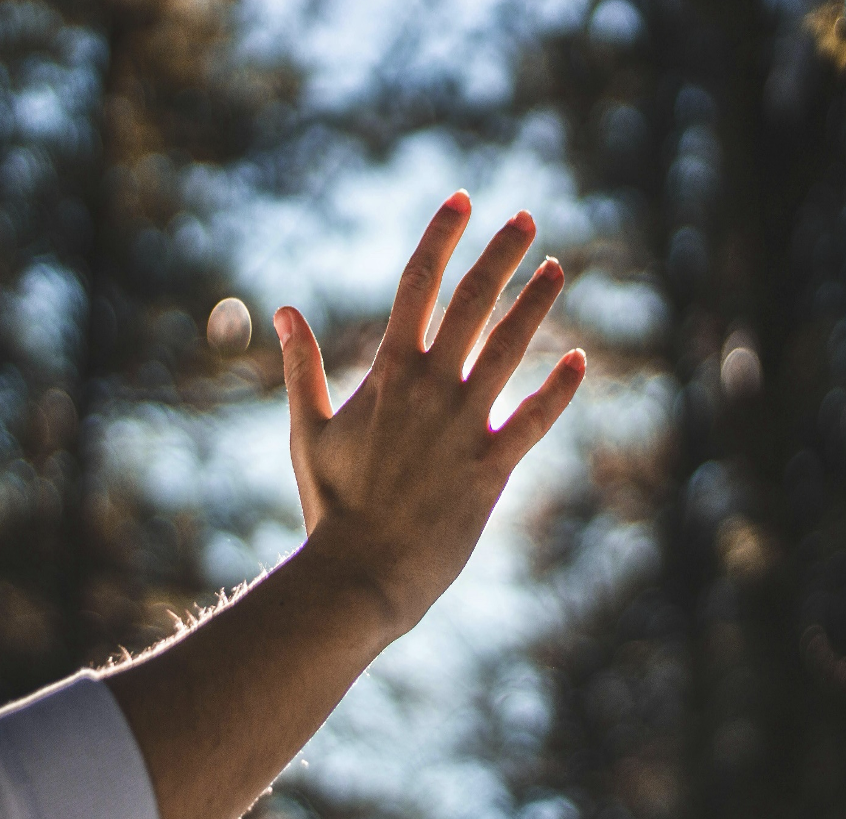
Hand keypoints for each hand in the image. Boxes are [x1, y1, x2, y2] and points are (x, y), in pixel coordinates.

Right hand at [273, 189, 584, 638]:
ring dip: (536, 304)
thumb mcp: (306, 430)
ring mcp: (464, 426)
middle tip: (524, 218)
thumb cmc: (330, 503)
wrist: (361, 572)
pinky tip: (579, 362)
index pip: (417, 284)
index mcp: (387, 373)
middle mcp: (430, 388)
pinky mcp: (492, 468)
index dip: (441, 236)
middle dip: (500, 253)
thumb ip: (301, 366)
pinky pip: (535, 422)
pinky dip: (558, 391)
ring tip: (557, 268)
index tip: (462, 201)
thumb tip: (284, 310)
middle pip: (472, 301)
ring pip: (510, 349)